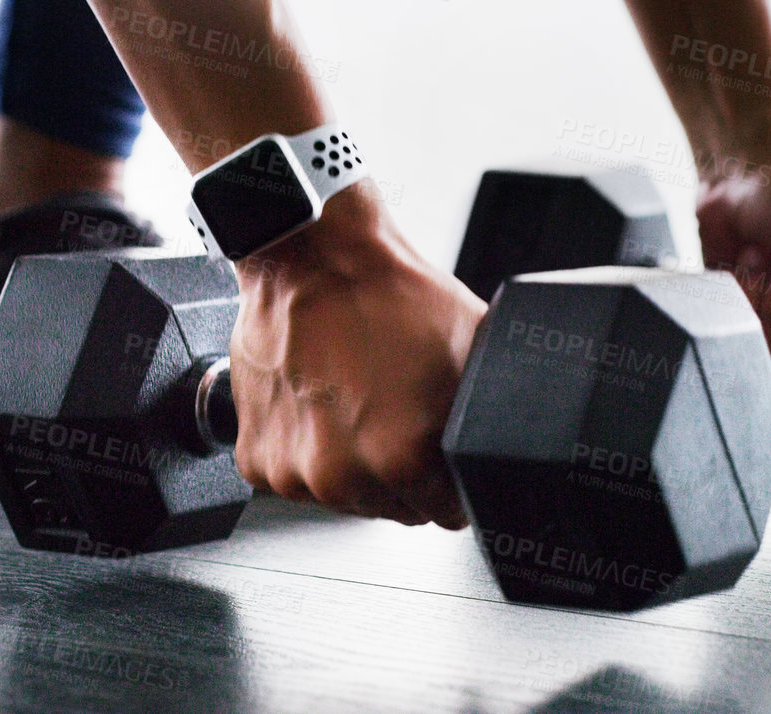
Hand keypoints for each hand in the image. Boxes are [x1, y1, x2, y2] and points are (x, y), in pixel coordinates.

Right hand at [229, 186, 485, 528]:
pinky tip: (320, 408)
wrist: (313, 257)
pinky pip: (297, 480)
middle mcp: (342, 474)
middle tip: (397, 414)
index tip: (439, 450)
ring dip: (354, 466)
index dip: (450, 479)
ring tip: (357, 405)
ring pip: (346, 498)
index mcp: (402, 457)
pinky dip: (307, 453)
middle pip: (397, 509)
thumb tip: (512, 446)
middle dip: (403, 472)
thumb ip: (493, 415)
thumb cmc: (387, 295)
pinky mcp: (257, 459)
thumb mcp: (472, 350)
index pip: (448, 512)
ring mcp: (294, 471)